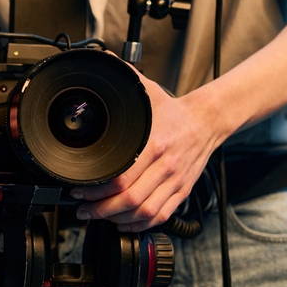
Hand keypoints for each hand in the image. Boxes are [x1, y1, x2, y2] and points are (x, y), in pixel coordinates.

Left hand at [71, 66, 225, 231]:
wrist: (207, 121)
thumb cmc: (172, 110)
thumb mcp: (146, 93)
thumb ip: (123, 80)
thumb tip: (100, 60)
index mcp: (154, 144)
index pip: (121, 176)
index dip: (96, 190)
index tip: (79, 190)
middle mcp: (165, 167)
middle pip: (129, 199)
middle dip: (100, 209)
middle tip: (82, 209)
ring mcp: (175, 182)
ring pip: (143, 213)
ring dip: (116, 219)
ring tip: (98, 217)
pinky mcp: (181, 192)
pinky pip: (160, 216)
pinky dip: (139, 225)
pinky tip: (123, 223)